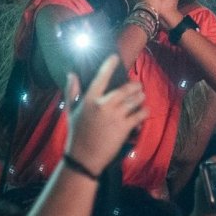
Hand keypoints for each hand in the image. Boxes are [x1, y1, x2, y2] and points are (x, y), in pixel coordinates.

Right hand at [64, 55, 147, 175]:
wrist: (84, 157)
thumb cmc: (76, 133)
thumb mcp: (71, 111)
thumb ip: (72, 91)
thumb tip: (71, 74)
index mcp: (89, 100)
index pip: (100, 78)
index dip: (109, 66)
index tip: (115, 57)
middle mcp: (103, 105)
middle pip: (124, 89)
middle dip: (134, 85)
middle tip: (138, 85)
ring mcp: (115, 116)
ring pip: (134, 101)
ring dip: (140, 97)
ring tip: (142, 96)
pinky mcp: (124, 128)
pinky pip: (139, 115)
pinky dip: (144, 112)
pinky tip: (145, 111)